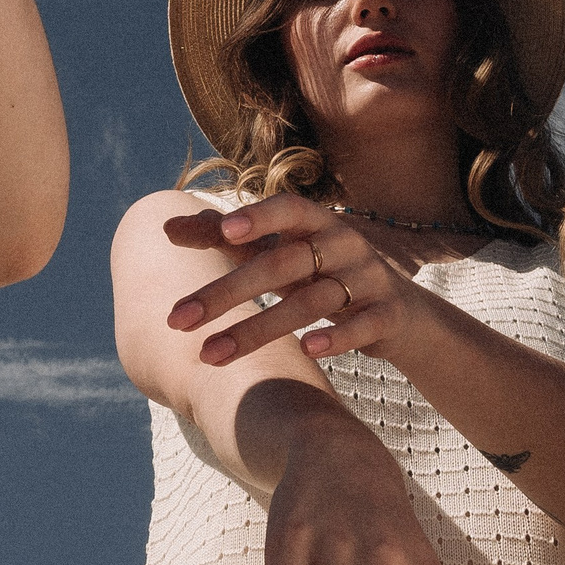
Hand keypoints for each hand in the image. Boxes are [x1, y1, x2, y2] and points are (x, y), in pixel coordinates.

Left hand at [166, 193, 417, 367]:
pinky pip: (363, 324)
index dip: (259, 216)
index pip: (288, 209)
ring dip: (258, 329)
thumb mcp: (280, 253)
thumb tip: (164, 228)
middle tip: (176, 320)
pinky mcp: (388, 314)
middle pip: (283, 264)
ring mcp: (369, 278)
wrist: (400, 314)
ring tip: (209, 354)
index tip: (224, 231)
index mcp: (316, 223)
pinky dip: (336, 336)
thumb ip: (227, 238)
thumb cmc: (324, 275)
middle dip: (226, 292)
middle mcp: (344, 244)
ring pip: (313, 301)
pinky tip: (306, 351)